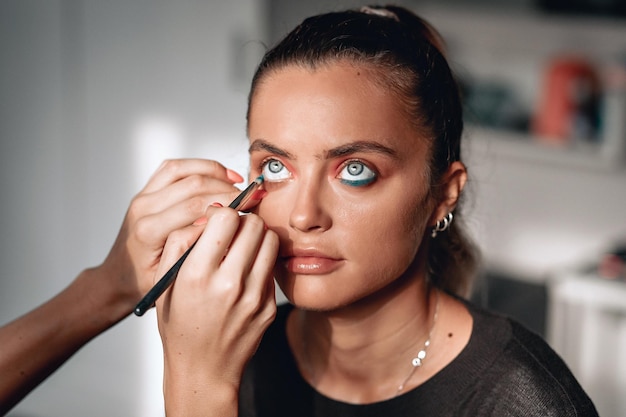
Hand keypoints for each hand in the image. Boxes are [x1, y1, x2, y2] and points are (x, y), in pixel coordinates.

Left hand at [96, 159, 248, 313]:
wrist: (119, 277)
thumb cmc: (145, 281)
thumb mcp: (174, 275)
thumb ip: (195, 251)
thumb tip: (226, 228)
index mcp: (149, 231)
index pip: (196, 207)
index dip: (228, 202)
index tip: (252, 204)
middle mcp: (144, 209)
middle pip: (193, 185)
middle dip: (228, 188)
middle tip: (252, 194)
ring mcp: (143, 197)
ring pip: (184, 170)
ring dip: (214, 172)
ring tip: (237, 183)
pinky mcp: (146, 191)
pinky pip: (173, 168)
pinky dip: (198, 166)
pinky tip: (218, 175)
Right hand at [156, 206, 278, 414]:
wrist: (204, 370)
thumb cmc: (180, 325)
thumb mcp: (164, 282)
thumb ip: (180, 241)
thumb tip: (207, 214)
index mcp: (197, 275)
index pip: (226, 217)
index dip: (223, 213)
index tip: (218, 221)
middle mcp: (229, 284)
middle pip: (253, 224)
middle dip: (243, 221)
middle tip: (234, 232)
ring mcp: (253, 296)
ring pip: (270, 241)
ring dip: (258, 238)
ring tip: (243, 249)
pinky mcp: (269, 307)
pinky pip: (272, 267)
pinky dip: (262, 262)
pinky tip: (247, 273)